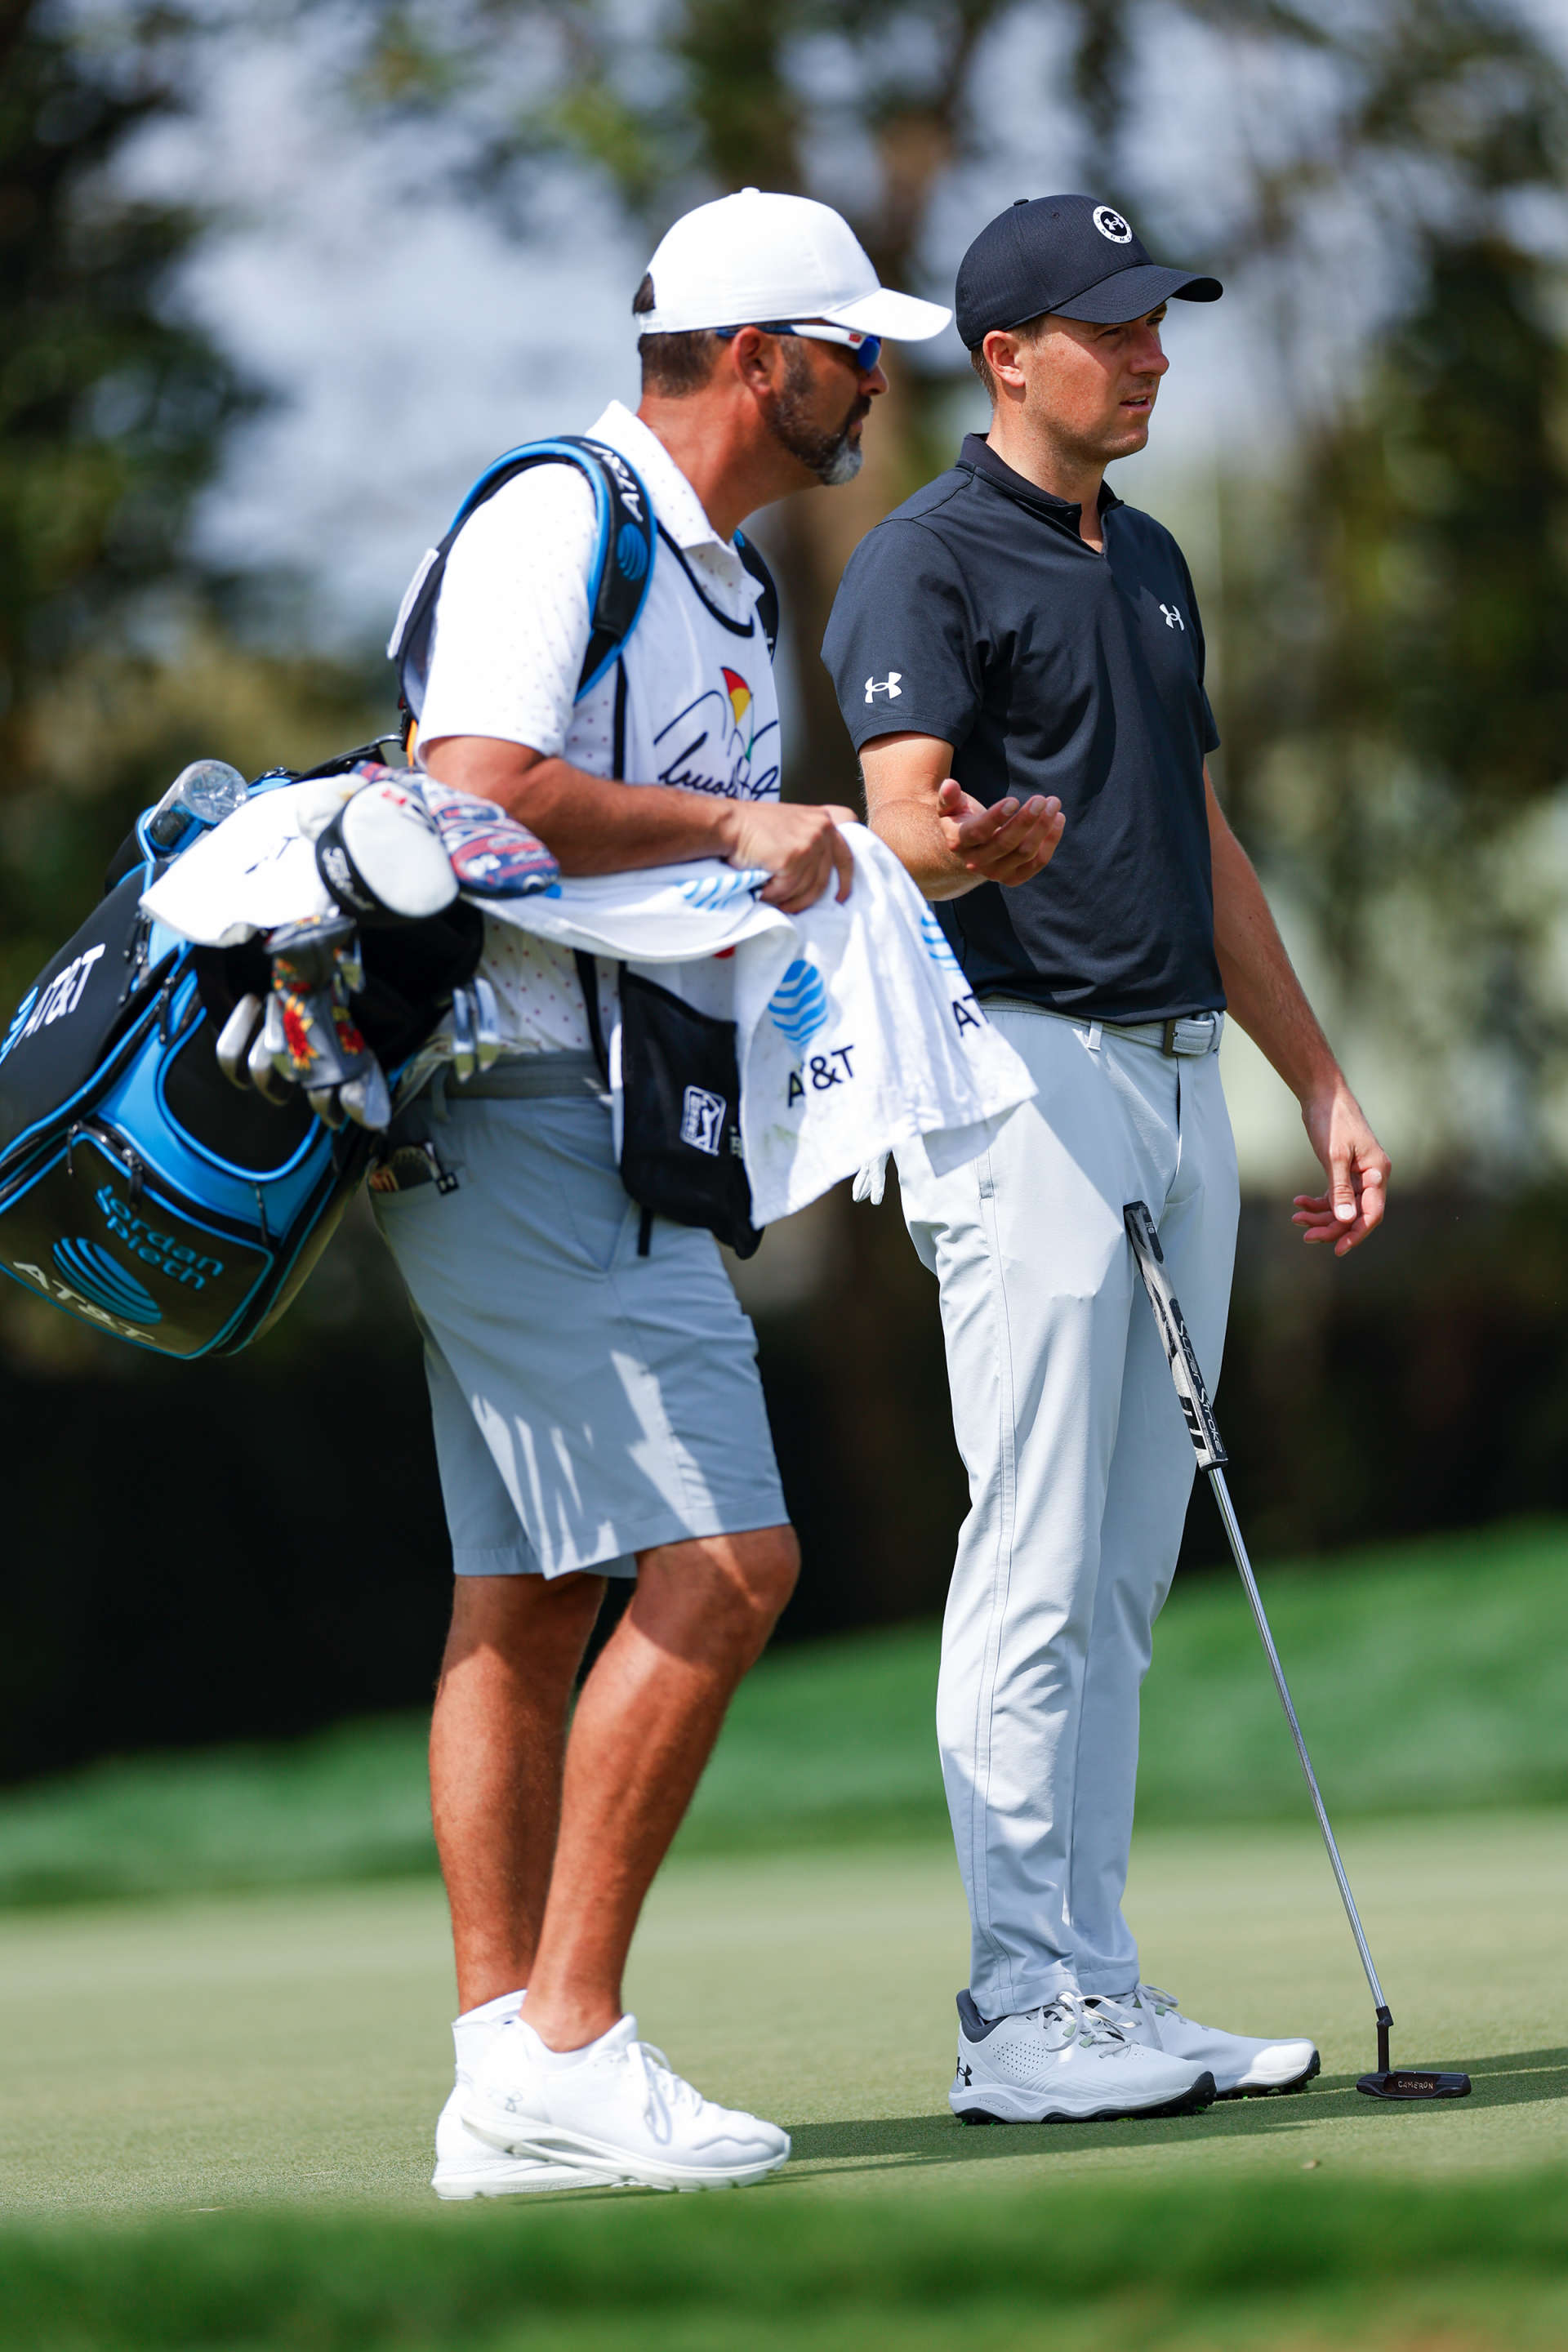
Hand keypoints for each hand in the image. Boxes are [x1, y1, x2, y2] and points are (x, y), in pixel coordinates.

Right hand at [722, 799, 854, 912]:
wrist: (728, 823)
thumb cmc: (752, 827)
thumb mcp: (791, 825)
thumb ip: (809, 840)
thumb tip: (817, 874)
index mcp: (823, 820)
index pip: (845, 854)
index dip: (846, 879)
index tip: (841, 896)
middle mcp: (821, 830)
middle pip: (824, 879)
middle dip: (808, 899)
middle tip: (794, 909)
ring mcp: (809, 843)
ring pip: (806, 888)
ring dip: (787, 898)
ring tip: (770, 896)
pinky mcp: (794, 858)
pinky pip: (787, 889)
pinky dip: (773, 894)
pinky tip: (761, 889)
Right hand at [936, 778, 1063, 884]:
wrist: (970, 849)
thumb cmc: (962, 819)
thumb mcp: (950, 807)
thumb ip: (948, 797)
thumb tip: (950, 785)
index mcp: (959, 842)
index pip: (977, 833)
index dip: (996, 817)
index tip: (1014, 800)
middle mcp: (976, 862)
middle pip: (1005, 844)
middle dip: (1026, 820)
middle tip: (1042, 799)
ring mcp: (995, 873)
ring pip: (1024, 853)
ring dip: (1043, 828)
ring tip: (1053, 804)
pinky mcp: (1013, 878)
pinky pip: (1036, 863)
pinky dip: (1050, 842)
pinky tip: (1058, 820)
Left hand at [1293, 1083, 1389, 1255]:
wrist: (1323, 1094)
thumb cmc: (1332, 1121)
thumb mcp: (1334, 1157)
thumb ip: (1341, 1189)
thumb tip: (1347, 1220)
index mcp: (1377, 1172)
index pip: (1372, 1213)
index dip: (1356, 1233)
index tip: (1337, 1248)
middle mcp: (1371, 1176)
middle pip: (1354, 1213)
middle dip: (1331, 1226)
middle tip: (1305, 1235)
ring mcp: (1357, 1174)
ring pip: (1341, 1206)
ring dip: (1320, 1215)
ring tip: (1296, 1218)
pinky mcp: (1342, 1171)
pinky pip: (1333, 1195)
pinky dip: (1317, 1201)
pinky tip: (1299, 1202)